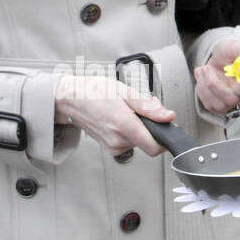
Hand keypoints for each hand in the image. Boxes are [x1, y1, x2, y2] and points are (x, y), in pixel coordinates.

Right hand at [55, 74, 175, 156]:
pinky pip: (129, 143)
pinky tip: (119, 120)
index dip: (164, 139)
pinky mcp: (110, 148)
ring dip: (139, 129)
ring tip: (126, 113)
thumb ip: (148, 107)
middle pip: (148, 142)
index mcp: (123, 125)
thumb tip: (168, 116)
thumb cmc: (94, 91)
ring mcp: (113, 147)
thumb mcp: (124, 91)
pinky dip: (129, 133)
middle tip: (138, 110)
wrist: (71, 99)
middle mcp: (118, 140)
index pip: (154, 148)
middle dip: (149, 127)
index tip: (164, 127)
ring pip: (139, 143)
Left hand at [193, 37, 239, 115]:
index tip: (230, 72)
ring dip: (205, 86)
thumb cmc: (232, 52)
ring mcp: (232, 104)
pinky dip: (202, 90)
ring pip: (218, 106)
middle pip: (231, 101)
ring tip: (202, 69)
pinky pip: (209, 105)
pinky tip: (201, 76)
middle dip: (215, 84)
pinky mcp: (219, 107)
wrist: (220, 57)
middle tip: (206, 67)